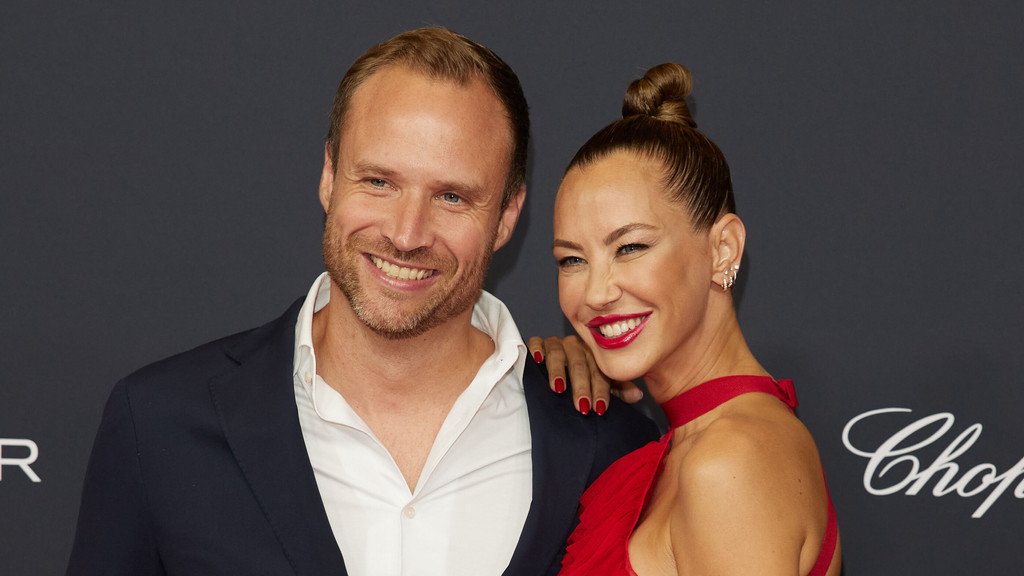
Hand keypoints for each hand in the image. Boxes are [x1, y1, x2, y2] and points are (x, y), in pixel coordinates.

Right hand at [527, 335, 643, 414]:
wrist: (557, 372)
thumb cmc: (583, 381)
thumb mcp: (602, 386)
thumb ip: (619, 390)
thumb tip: (638, 395)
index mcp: (594, 355)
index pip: (599, 371)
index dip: (600, 390)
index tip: (600, 408)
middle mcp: (576, 347)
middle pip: (579, 363)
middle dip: (581, 386)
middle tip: (582, 405)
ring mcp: (557, 344)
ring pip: (558, 353)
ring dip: (558, 371)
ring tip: (558, 389)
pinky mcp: (539, 344)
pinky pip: (536, 342)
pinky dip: (536, 349)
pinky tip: (537, 361)